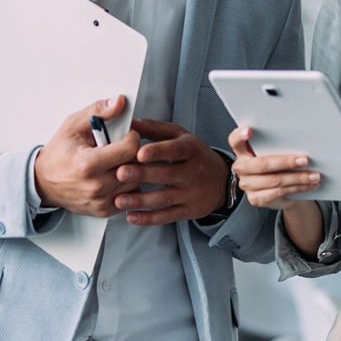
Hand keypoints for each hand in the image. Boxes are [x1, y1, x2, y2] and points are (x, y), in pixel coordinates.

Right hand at [33, 95, 141, 215]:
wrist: (43, 182)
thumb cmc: (58, 153)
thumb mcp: (73, 125)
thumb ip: (97, 111)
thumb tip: (119, 102)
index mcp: (89, 164)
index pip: (130, 149)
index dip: (132, 137)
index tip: (125, 135)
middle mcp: (97, 186)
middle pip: (136, 166)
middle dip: (133, 153)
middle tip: (120, 147)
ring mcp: (101, 201)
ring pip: (136, 181)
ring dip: (132, 169)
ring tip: (116, 160)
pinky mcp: (105, 210)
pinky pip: (130, 195)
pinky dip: (127, 184)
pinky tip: (114, 174)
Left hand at [112, 119, 229, 225]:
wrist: (221, 181)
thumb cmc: (194, 155)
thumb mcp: (179, 136)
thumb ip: (153, 129)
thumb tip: (129, 122)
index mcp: (190, 149)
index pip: (174, 150)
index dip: (157, 151)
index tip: (139, 153)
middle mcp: (193, 172)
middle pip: (166, 174)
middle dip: (142, 174)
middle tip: (120, 173)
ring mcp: (191, 193)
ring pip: (165, 198)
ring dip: (141, 200)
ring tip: (119, 200)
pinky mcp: (189, 210)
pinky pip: (168, 216)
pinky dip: (149, 218)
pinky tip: (132, 217)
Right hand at [227, 126, 320, 210]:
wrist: (281, 191)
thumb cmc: (278, 166)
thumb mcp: (276, 153)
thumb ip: (278, 146)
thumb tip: (300, 140)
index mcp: (242, 151)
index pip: (235, 141)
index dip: (240, 136)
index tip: (249, 130)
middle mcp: (241, 168)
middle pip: (262, 164)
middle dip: (286, 162)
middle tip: (305, 160)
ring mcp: (247, 185)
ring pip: (275, 180)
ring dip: (298, 178)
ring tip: (314, 175)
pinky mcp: (256, 199)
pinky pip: (279, 192)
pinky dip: (298, 188)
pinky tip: (309, 185)